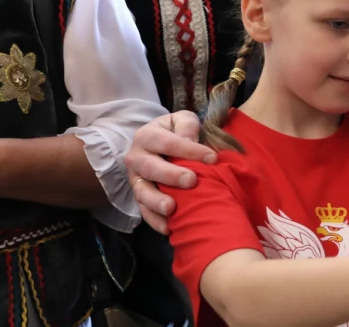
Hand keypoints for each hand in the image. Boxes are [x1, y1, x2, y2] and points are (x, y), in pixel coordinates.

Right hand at [124, 111, 214, 234]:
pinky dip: (154, 220)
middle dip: (171, 175)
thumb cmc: (176, 131)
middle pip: (150, 167)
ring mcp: (136, 179)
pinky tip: (169, 228)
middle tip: (192, 181)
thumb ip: (187, 126)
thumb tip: (190, 140)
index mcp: (147, 135)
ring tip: (172, 208)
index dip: (189, 150)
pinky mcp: (139, 197)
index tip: (212, 158)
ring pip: (142, 192)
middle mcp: (136, 157)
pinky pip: (143, 211)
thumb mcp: (182, 120)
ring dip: (156, 201)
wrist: (159, 143)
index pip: (168, 142)